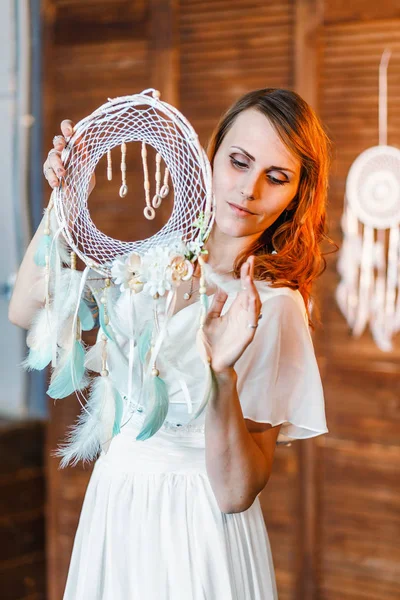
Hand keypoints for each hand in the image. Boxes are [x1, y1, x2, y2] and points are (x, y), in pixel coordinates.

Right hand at [42, 119, 95, 193]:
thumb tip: (81, 144)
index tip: (69, 133)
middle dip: (58, 142)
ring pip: (52, 156)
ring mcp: (55, 160)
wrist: (77, 195)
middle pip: (57, 140)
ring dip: (57, 164)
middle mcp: (63, 150)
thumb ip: (84, 156)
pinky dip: (52, 177)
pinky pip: (48, 171)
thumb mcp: (88, 166)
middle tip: (61, 147)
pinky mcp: (49, 171)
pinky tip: (56, 184)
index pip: (68, 130)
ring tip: (62, 174)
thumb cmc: (84, 178)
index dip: (66, 127)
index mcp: (74, 145)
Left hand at [203, 255, 261, 372]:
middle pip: (250, 292)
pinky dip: (253, 309)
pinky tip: (251, 298)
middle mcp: (242, 315)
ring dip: (252, 290)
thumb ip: (216, 304)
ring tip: (248, 277)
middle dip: (250, 277)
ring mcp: (246, 325)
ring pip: (254, 304)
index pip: (243, 289)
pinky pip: (252, 320)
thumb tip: (221, 288)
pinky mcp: (247, 336)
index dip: (245, 275)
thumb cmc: (211, 342)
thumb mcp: (209, 318)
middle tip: (250, 262)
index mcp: (234, 310)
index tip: (246, 261)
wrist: (211, 362)